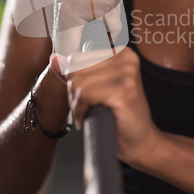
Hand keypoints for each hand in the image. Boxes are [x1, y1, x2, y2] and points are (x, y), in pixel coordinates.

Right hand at [52, 0, 124, 57]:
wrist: (67, 67)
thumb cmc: (84, 42)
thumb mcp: (100, 15)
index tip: (102, 18)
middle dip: (115, 11)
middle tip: (104, 30)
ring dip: (114, 21)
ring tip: (103, 34)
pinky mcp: (68, 10)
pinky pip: (106, 11)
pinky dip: (113, 28)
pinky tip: (103, 39)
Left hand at [65, 47, 158, 167]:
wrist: (139, 141)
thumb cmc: (119, 115)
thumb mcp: (96, 87)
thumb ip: (76, 71)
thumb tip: (54, 58)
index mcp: (121, 52)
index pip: (77, 58)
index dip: (76, 81)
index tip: (88, 95)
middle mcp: (125, 57)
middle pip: (75, 70)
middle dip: (75, 93)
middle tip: (89, 106)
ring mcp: (126, 72)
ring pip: (77, 83)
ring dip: (77, 104)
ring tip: (92, 112)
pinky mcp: (122, 89)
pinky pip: (84, 95)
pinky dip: (81, 111)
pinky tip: (92, 117)